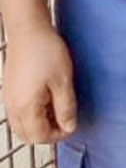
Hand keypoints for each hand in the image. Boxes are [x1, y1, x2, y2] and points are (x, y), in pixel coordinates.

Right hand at [0, 23, 75, 143]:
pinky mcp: (10, 90)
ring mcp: (9, 99)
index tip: (73, 124)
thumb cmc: (45, 51)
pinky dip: (32, 114)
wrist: (28, 31)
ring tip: (58, 109)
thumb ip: (66, 107)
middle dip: (48, 133)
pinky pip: (18, 113)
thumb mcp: (63, 81)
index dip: (59, 135)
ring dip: (40, 124)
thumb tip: (69, 126)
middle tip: (65, 120)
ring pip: (22, 125)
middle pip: (28, 135)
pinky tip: (46, 100)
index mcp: (26, 108)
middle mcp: (13, 107)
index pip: (40, 136)